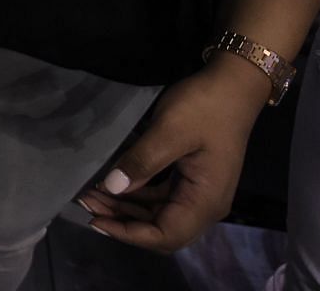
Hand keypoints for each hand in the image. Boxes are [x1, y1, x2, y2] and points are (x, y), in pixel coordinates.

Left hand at [77, 60, 263, 251]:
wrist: (233, 84)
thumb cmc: (204, 107)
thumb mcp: (169, 131)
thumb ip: (142, 162)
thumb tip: (111, 188)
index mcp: (206, 202)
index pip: (166, 235)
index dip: (129, 234)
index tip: (95, 220)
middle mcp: (206, 206)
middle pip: (161, 230)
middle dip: (123, 222)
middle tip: (86, 204)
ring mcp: (199, 193)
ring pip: (158, 215)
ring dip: (126, 209)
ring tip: (92, 195)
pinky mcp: (191, 180)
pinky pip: (161, 199)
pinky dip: (136, 196)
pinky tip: (113, 185)